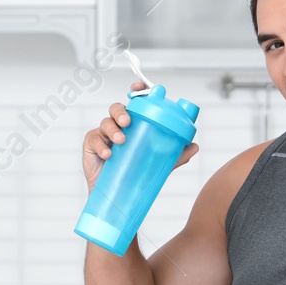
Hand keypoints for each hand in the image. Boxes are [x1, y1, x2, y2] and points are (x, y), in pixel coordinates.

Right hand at [81, 81, 198, 189]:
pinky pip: (94, 139)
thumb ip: (175, 155)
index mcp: (134, 124)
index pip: (135, 103)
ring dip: (113, 129)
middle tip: (128, 122)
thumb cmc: (135, 173)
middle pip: (117, 108)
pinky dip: (101, 146)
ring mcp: (103, 135)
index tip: (139, 87)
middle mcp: (118, 126)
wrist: (115, 196)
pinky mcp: (91, 145)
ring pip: (106, 122)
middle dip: (121, 112)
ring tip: (121, 140)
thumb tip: (194, 146)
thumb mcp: (158, 163)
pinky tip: (108, 154)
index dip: (136, 91)